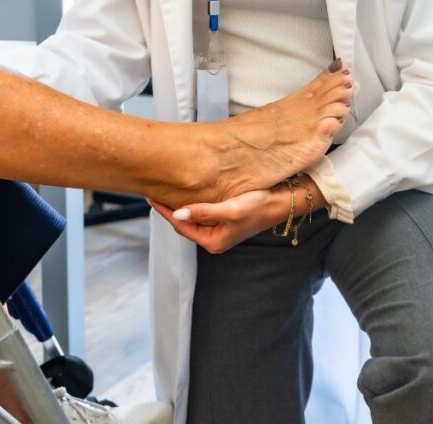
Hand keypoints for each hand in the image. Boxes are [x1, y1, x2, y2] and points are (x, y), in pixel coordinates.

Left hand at [149, 187, 286, 254]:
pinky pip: (201, 212)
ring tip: (165, 191)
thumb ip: (204, 212)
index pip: (180, 225)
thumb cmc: (260, 207)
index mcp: (212, 241)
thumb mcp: (230, 210)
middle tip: (154, 191)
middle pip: (183, 223)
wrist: (281, 202)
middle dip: (168, 208)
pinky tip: (186, 193)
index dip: (164, 211)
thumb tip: (178, 213)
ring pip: (191, 217)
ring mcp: (218, 230)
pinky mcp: (223, 220)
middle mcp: (213, 238)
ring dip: (179, 205)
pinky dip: (191, 203)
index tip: (150, 197)